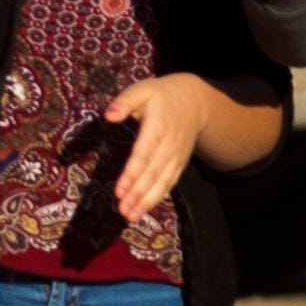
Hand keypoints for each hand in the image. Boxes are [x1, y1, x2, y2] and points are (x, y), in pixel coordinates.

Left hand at [99, 70, 250, 228]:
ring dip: (147, 201)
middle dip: (138, 193)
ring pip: (163, 181)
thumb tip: (109, 116)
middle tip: (123, 210)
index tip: (119, 191)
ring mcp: (176, 155)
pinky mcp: (179, 162)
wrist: (196, 101)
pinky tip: (144, 209)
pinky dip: (158, 197)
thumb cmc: (162, 95)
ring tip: (131, 216)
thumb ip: (125, 101)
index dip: (132, 173)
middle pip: (153, 172)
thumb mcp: (143, 89)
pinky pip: (169, 182)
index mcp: (158, 125)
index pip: (144, 153)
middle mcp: (169, 144)